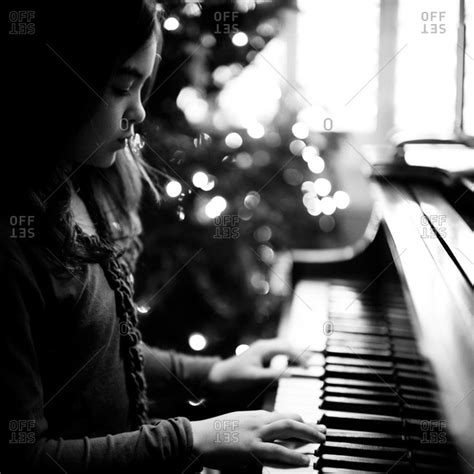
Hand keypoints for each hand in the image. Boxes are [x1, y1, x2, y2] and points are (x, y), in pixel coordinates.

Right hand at [190, 410, 325, 468]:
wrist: (198, 436)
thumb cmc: (216, 431)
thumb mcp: (239, 422)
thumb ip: (256, 424)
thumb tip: (271, 430)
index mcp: (256, 415)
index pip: (284, 415)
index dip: (300, 420)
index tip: (312, 425)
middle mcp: (259, 422)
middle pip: (289, 420)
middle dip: (309, 426)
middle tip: (323, 431)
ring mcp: (255, 435)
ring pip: (287, 432)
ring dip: (306, 437)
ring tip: (320, 443)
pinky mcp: (250, 450)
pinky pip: (276, 453)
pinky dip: (292, 457)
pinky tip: (304, 461)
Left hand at [207, 338, 309, 391]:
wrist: (219, 375)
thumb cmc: (234, 376)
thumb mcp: (255, 377)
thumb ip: (272, 375)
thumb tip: (291, 374)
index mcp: (263, 348)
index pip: (286, 348)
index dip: (299, 356)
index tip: (307, 367)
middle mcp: (264, 346)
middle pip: (287, 345)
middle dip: (300, 353)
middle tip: (311, 364)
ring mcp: (262, 349)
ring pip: (283, 347)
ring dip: (294, 353)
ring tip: (307, 361)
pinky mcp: (261, 355)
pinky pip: (278, 352)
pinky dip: (288, 356)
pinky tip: (292, 363)